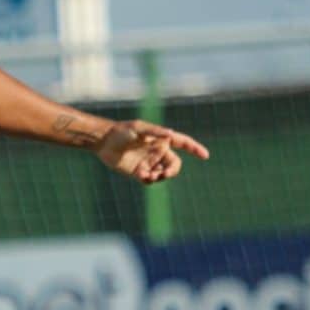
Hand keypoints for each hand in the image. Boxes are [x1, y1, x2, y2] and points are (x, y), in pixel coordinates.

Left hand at [94, 120, 209, 184]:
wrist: (103, 141)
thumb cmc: (121, 131)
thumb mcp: (138, 128)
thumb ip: (155, 132)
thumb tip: (171, 134)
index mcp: (161, 140)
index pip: (183, 143)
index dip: (195, 149)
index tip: (205, 155)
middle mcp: (158, 152)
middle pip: (175, 165)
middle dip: (172, 171)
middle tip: (164, 174)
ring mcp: (149, 163)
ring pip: (163, 174)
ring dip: (159, 176)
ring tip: (148, 175)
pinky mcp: (139, 172)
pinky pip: (150, 180)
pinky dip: (149, 180)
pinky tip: (142, 175)